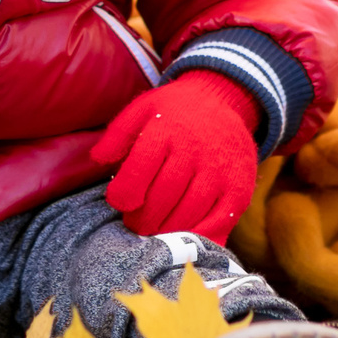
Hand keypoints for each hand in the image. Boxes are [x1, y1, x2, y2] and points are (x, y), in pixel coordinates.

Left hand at [93, 70, 260, 238]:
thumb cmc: (175, 112)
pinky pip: (218, 222)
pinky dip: (198, 235)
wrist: (225, 101)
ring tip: (153, 231)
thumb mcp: (143, 109)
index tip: (119, 201)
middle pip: (163, 196)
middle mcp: (195, 150)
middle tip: (134, 225)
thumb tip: (98, 159)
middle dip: (142, 218)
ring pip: (188, 213)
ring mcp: (219, 171)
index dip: (124, 193)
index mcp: (167, 129)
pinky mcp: (239, 189)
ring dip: (165, 230)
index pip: (140, 169)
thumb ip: (117, 134)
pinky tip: (183, 237)